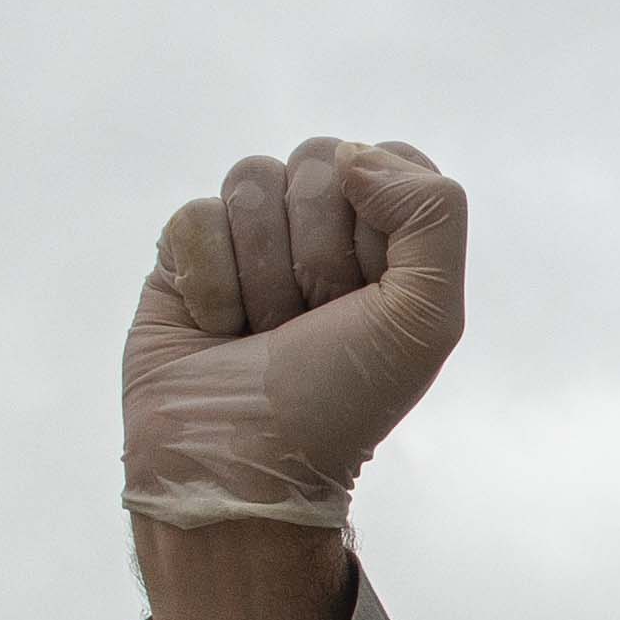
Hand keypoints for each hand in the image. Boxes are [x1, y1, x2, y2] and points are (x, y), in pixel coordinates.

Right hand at [120, 139, 466, 532]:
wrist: (244, 464)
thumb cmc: (341, 399)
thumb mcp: (426, 319)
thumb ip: (432, 213)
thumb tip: (352, 155)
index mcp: (387, 234)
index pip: (388, 159)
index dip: (379, 224)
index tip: (371, 294)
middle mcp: (320, 225)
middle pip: (319, 160)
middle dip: (319, 254)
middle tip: (314, 320)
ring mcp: (252, 234)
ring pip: (252, 179)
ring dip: (265, 273)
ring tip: (265, 329)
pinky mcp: (187, 251)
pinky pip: (196, 215)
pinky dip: (212, 284)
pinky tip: (218, 329)